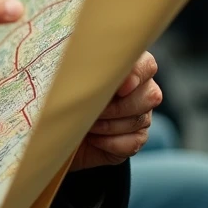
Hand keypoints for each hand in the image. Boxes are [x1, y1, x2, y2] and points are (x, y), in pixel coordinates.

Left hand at [70, 51, 161, 170]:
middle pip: (150, 95)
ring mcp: (141, 115)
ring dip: (109, 125)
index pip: (147, 65)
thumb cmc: (61, 94)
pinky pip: (133, 143)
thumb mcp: (67, 76)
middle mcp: (140, 89)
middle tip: (92, 110)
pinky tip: (93, 139)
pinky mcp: (136, 139)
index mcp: (127, 67)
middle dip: (118, 107)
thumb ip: (82, 66)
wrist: (57, 127)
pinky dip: (111, 142)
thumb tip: (87, 64)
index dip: (137, 75)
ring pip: (141, 120)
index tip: (120, 88)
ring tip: (87, 124)